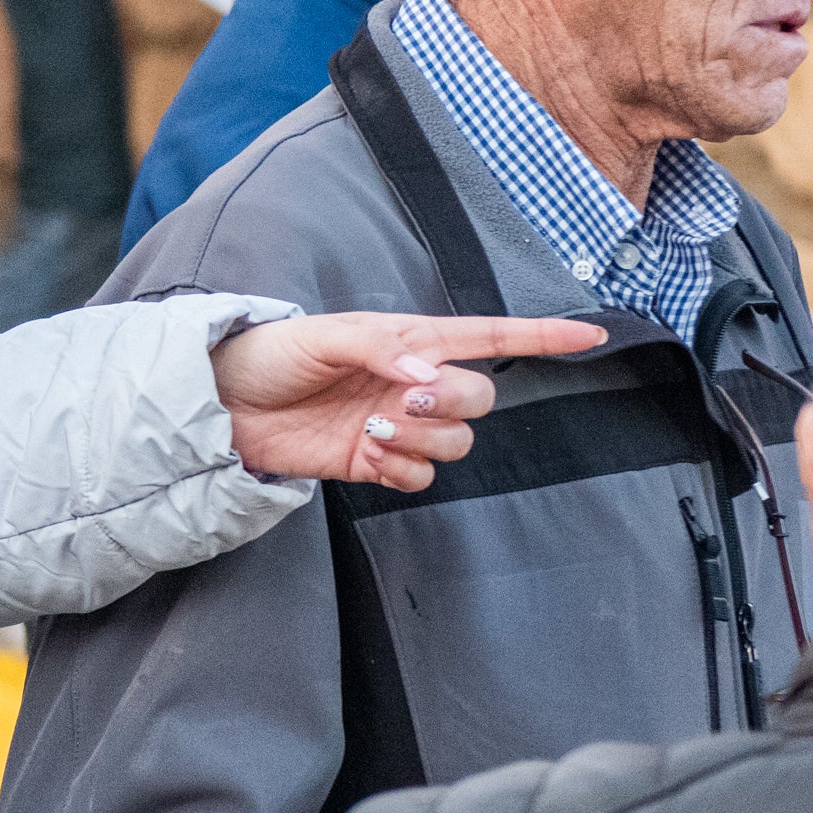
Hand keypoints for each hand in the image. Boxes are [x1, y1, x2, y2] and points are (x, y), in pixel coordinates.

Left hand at [210, 312, 608, 490]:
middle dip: (452, 403)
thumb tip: (427, 371)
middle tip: (399, 402)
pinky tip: (368, 457)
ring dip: (423, 441)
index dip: (542, 335)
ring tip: (373, 430)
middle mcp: (412, 383)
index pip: (489, 336)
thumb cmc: (267, 355)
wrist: (220, 405)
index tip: (592, 334)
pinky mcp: (374, 465)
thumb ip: (380, 349)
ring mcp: (396, 427)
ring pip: (456, 444)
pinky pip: (420, 478)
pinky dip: (403, 472)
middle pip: (480, 398)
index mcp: (409, 340)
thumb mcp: (321, 336)